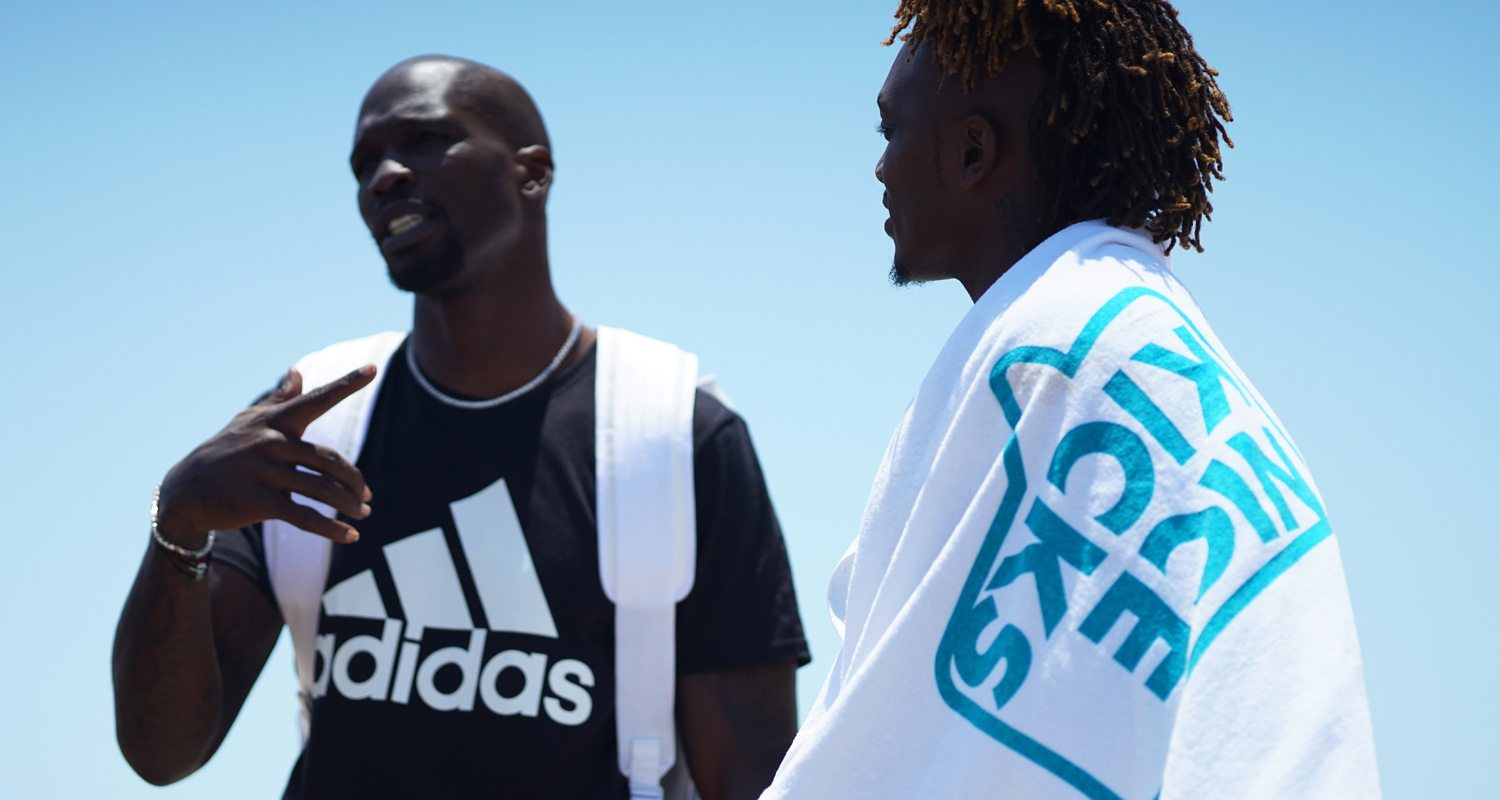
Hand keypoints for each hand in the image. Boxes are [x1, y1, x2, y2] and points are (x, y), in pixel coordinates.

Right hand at [154, 365, 377, 546]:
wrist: (185, 491)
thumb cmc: (225, 451)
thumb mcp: (247, 422)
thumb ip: (279, 400)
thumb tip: (297, 371)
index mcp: (274, 420)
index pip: (316, 398)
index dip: (346, 384)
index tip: (372, 368)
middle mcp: (272, 442)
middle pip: (330, 459)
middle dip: (354, 481)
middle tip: (366, 497)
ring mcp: (265, 472)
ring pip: (323, 489)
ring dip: (350, 505)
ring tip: (363, 513)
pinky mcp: (260, 501)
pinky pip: (306, 516)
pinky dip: (332, 529)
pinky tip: (351, 536)